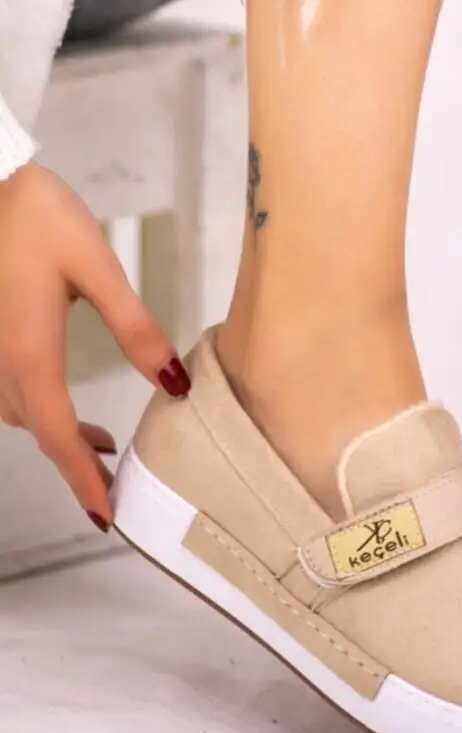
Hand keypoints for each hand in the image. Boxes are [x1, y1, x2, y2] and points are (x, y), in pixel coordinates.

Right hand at [0, 163, 189, 528]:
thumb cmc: (35, 215)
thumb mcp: (97, 267)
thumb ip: (136, 328)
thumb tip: (174, 384)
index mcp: (29, 352)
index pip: (61, 437)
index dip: (84, 480)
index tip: (107, 517)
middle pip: (41, 432)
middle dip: (77, 465)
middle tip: (116, 486)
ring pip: (21, 412)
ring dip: (58, 435)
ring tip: (102, 444)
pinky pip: (9, 387)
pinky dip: (38, 406)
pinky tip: (61, 398)